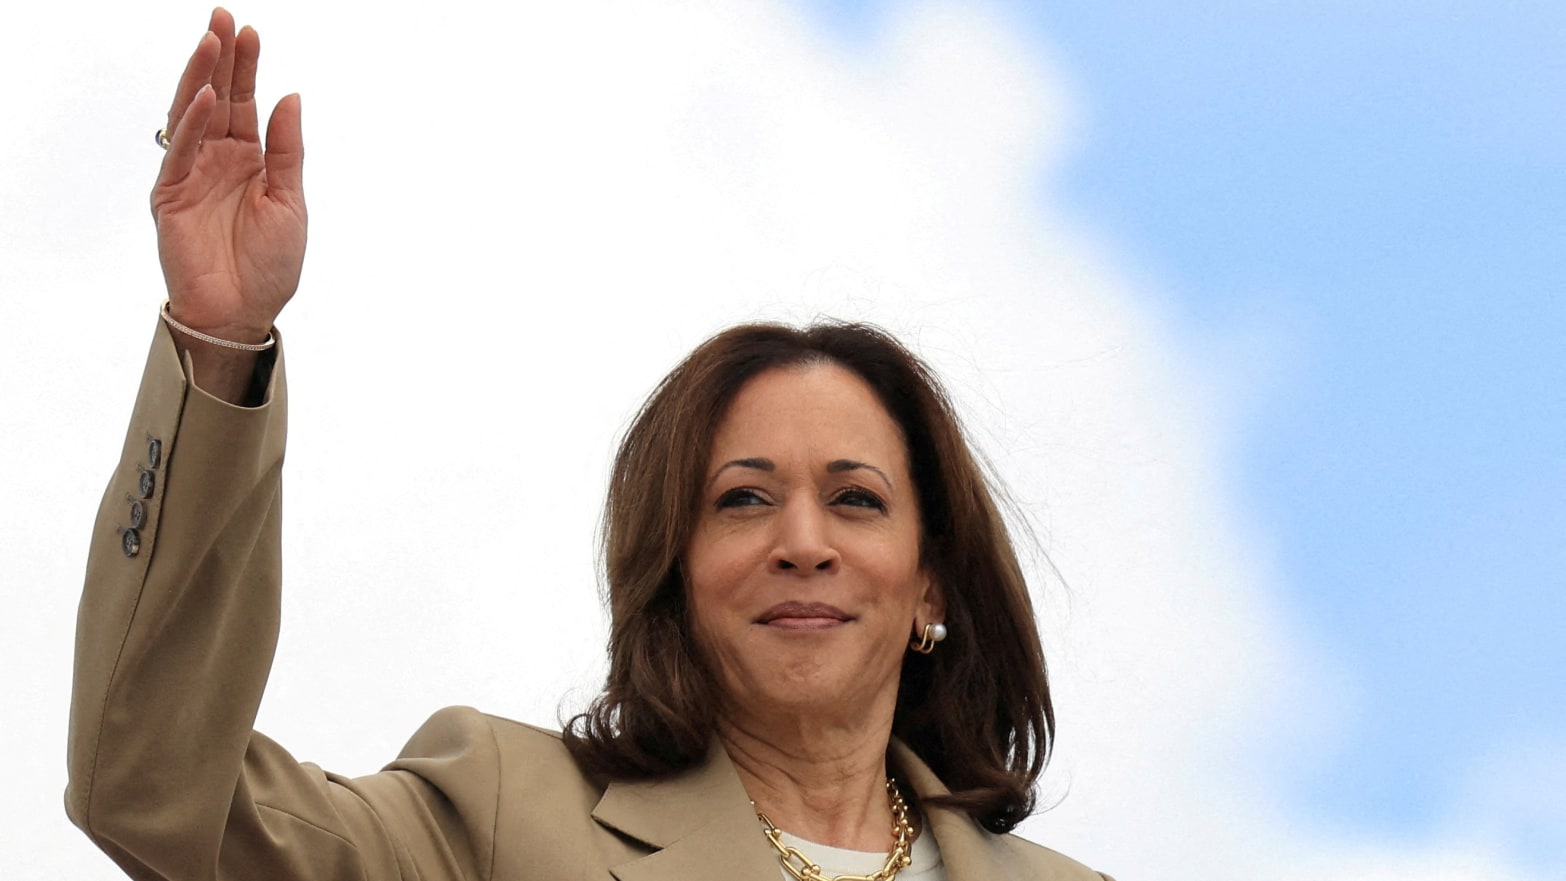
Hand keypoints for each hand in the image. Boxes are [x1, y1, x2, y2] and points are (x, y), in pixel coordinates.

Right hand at [154, 8, 304, 344]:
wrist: (244, 312)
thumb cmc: (270, 266)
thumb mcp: (291, 201)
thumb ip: (287, 150)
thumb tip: (289, 96)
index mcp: (250, 160)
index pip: (246, 104)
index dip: (246, 68)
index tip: (251, 31)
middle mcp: (219, 160)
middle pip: (218, 99)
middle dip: (219, 58)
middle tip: (224, 18)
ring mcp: (192, 175)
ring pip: (194, 115)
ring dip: (202, 77)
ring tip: (212, 40)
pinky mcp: (172, 195)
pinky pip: (181, 152)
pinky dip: (193, 123)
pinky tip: (207, 97)